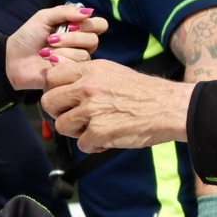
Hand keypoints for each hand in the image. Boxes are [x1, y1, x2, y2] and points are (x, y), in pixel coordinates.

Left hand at [5, 4, 106, 90]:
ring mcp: (77, 61)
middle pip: (93, 40)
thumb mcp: (44, 17)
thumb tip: (88, 12)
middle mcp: (81, 45)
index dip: (89, 24)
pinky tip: (49, 62)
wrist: (13, 59)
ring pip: (84, 54)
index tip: (71, 25)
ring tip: (46, 52)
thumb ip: (65, 12)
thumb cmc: (28, 37)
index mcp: (77, 28)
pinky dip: (60, 62)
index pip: (99, 24)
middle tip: (52, 39)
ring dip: (62, 51)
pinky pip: (76, 67)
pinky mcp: (71, 75)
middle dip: (72, 38)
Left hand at [41, 59, 192, 151]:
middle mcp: (87, 87)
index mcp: (89, 70)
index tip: (63, 99)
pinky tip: (108, 139)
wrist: (168, 108)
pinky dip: (94, 146)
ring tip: (95, 129)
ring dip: (76, 132)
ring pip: (62, 126)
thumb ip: (87, 78)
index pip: (50, 77)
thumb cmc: (144, 93)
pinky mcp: (99, 132)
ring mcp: (92, 110)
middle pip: (48, 102)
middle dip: (58, 113)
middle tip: (73, 118)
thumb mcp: (112, 72)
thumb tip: (65, 88)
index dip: (52, 90)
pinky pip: (82, 145)